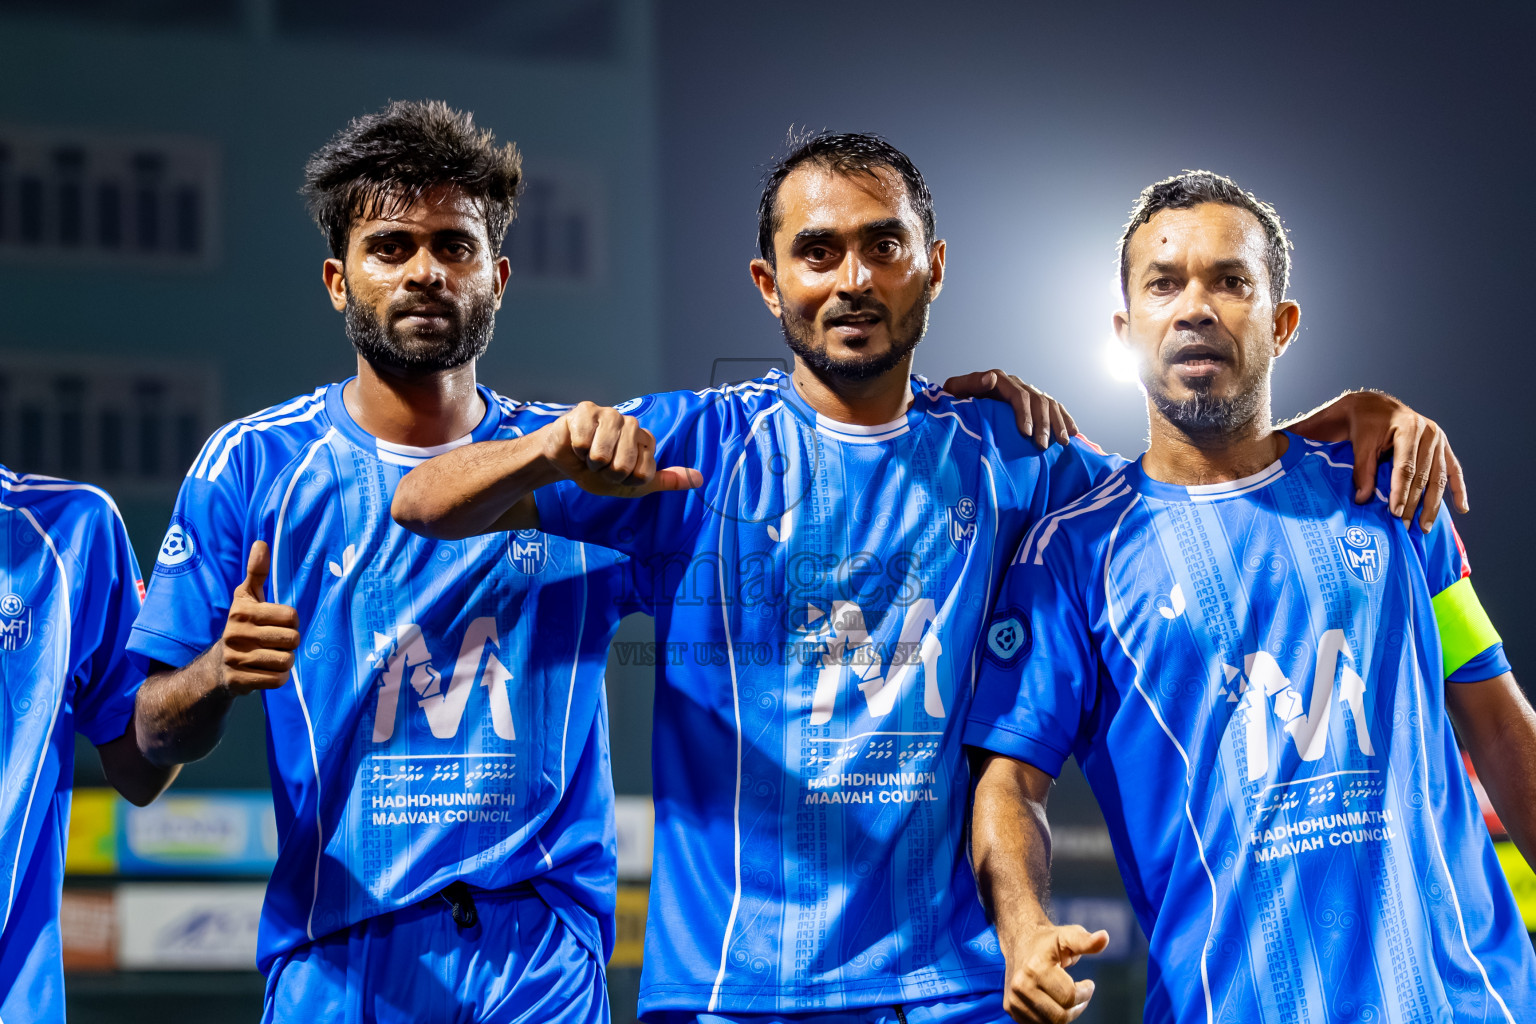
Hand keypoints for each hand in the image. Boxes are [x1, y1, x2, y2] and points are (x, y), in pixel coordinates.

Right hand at [220, 541, 300, 696]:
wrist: (216, 667)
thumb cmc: (241, 626)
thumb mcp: (246, 598)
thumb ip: (257, 572)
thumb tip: (261, 542)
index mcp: (242, 611)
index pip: (291, 616)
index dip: (291, 622)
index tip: (279, 624)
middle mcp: (236, 634)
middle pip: (292, 639)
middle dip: (290, 643)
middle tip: (276, 642)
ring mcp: (236, 659)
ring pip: (286, 661)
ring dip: (285, 661)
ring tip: (272, 656)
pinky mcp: (239, 681)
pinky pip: (277, 680)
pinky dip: (278, 677)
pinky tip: (266, 671)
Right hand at [541, 402, 702, 497]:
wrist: (566, 462)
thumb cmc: (599, 471)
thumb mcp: (635, 484)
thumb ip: (666, 481)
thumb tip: (699, 479)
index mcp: (647, 440)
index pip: (641, 475)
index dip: (624, 481)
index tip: (616, 474)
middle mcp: (632, 423)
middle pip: (623, 465)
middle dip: (606, 473)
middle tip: (599, 465)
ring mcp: (609, 414)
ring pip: (602, 454)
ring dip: (590, 462)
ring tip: (588, 455)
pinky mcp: (586, 410)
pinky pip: (583, 442)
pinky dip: (576, 451)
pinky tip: (576, 444)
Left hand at [943, 370, 1077, 448]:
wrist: (958, 403)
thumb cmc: (954, 401)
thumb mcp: (956, 390)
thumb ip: (970, 384)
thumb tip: (991, 378)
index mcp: (1000, 381)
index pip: (1019, 396)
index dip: (1025, 414)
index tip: (1025, 434)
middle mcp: (1017, 385)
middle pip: (1038, 401)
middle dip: (1043, 424)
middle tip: (1041, 446)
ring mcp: (1027, 393)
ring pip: (1050, 405)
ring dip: (1058, 424)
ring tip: (1062, 443)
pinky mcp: (1033, 404)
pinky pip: (1055, 409)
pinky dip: (1065, 420)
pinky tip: (1073, 434)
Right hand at [1001, 923, 1108, 1023]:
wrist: (1019, 941)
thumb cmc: (1048, 941)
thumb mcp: (1068, 936)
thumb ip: (1085, 941)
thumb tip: (1104, 937)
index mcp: (1035, 968)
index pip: (1069, 997)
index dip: (1086, 993)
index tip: (1089, 984)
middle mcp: (1021, 985)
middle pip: (1060, 1016)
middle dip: (1076, 1007)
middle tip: (1081, 994)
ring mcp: (1014, 999)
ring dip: (1064, 1014)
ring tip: (1067, 997)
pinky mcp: (1011, 1008)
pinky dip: (1050, 1017)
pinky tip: (1053, 1001)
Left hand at [1337, 391, 1466, 530]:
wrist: (1374, 406)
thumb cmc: (1365, 424)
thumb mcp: (1360, 443)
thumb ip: (1362, 470)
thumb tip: (1363, 499)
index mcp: (1409, 428)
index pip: (1406, 468)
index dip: (1401, 492)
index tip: (1396, 513)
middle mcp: (1429, 433)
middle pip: (1423, 476)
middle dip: (1415, 504)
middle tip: (1406, 526)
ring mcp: (1439, 440)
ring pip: (1438, 478)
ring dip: (1433, 504)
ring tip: (1425, 526)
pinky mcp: (1443, 446)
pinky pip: (1453, 470)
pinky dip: (1457, 490)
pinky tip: (1461, 508)